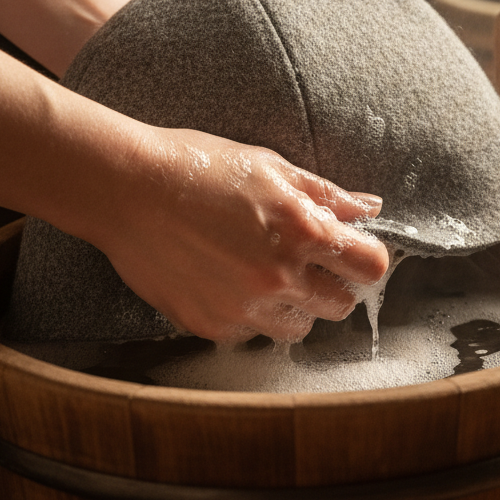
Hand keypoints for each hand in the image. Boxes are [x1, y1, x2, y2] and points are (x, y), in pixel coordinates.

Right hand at [91, 127, 389, 343]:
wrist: (128, 190)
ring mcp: (244, 308)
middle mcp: (279, 278)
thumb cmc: (200, 166)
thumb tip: (369, 207)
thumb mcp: (271, 166)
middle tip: (306, 261)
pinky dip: (248, 314)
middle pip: (341, 305)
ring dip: (292, 306)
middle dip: (332, 284)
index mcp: (302, 232)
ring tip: (263, 271)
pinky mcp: (210, 326)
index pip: (371, 267)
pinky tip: (227, 279)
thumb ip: (325, 194)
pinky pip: (250, 333)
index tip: (353, 252)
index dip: (366, 258)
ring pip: (298, 327)